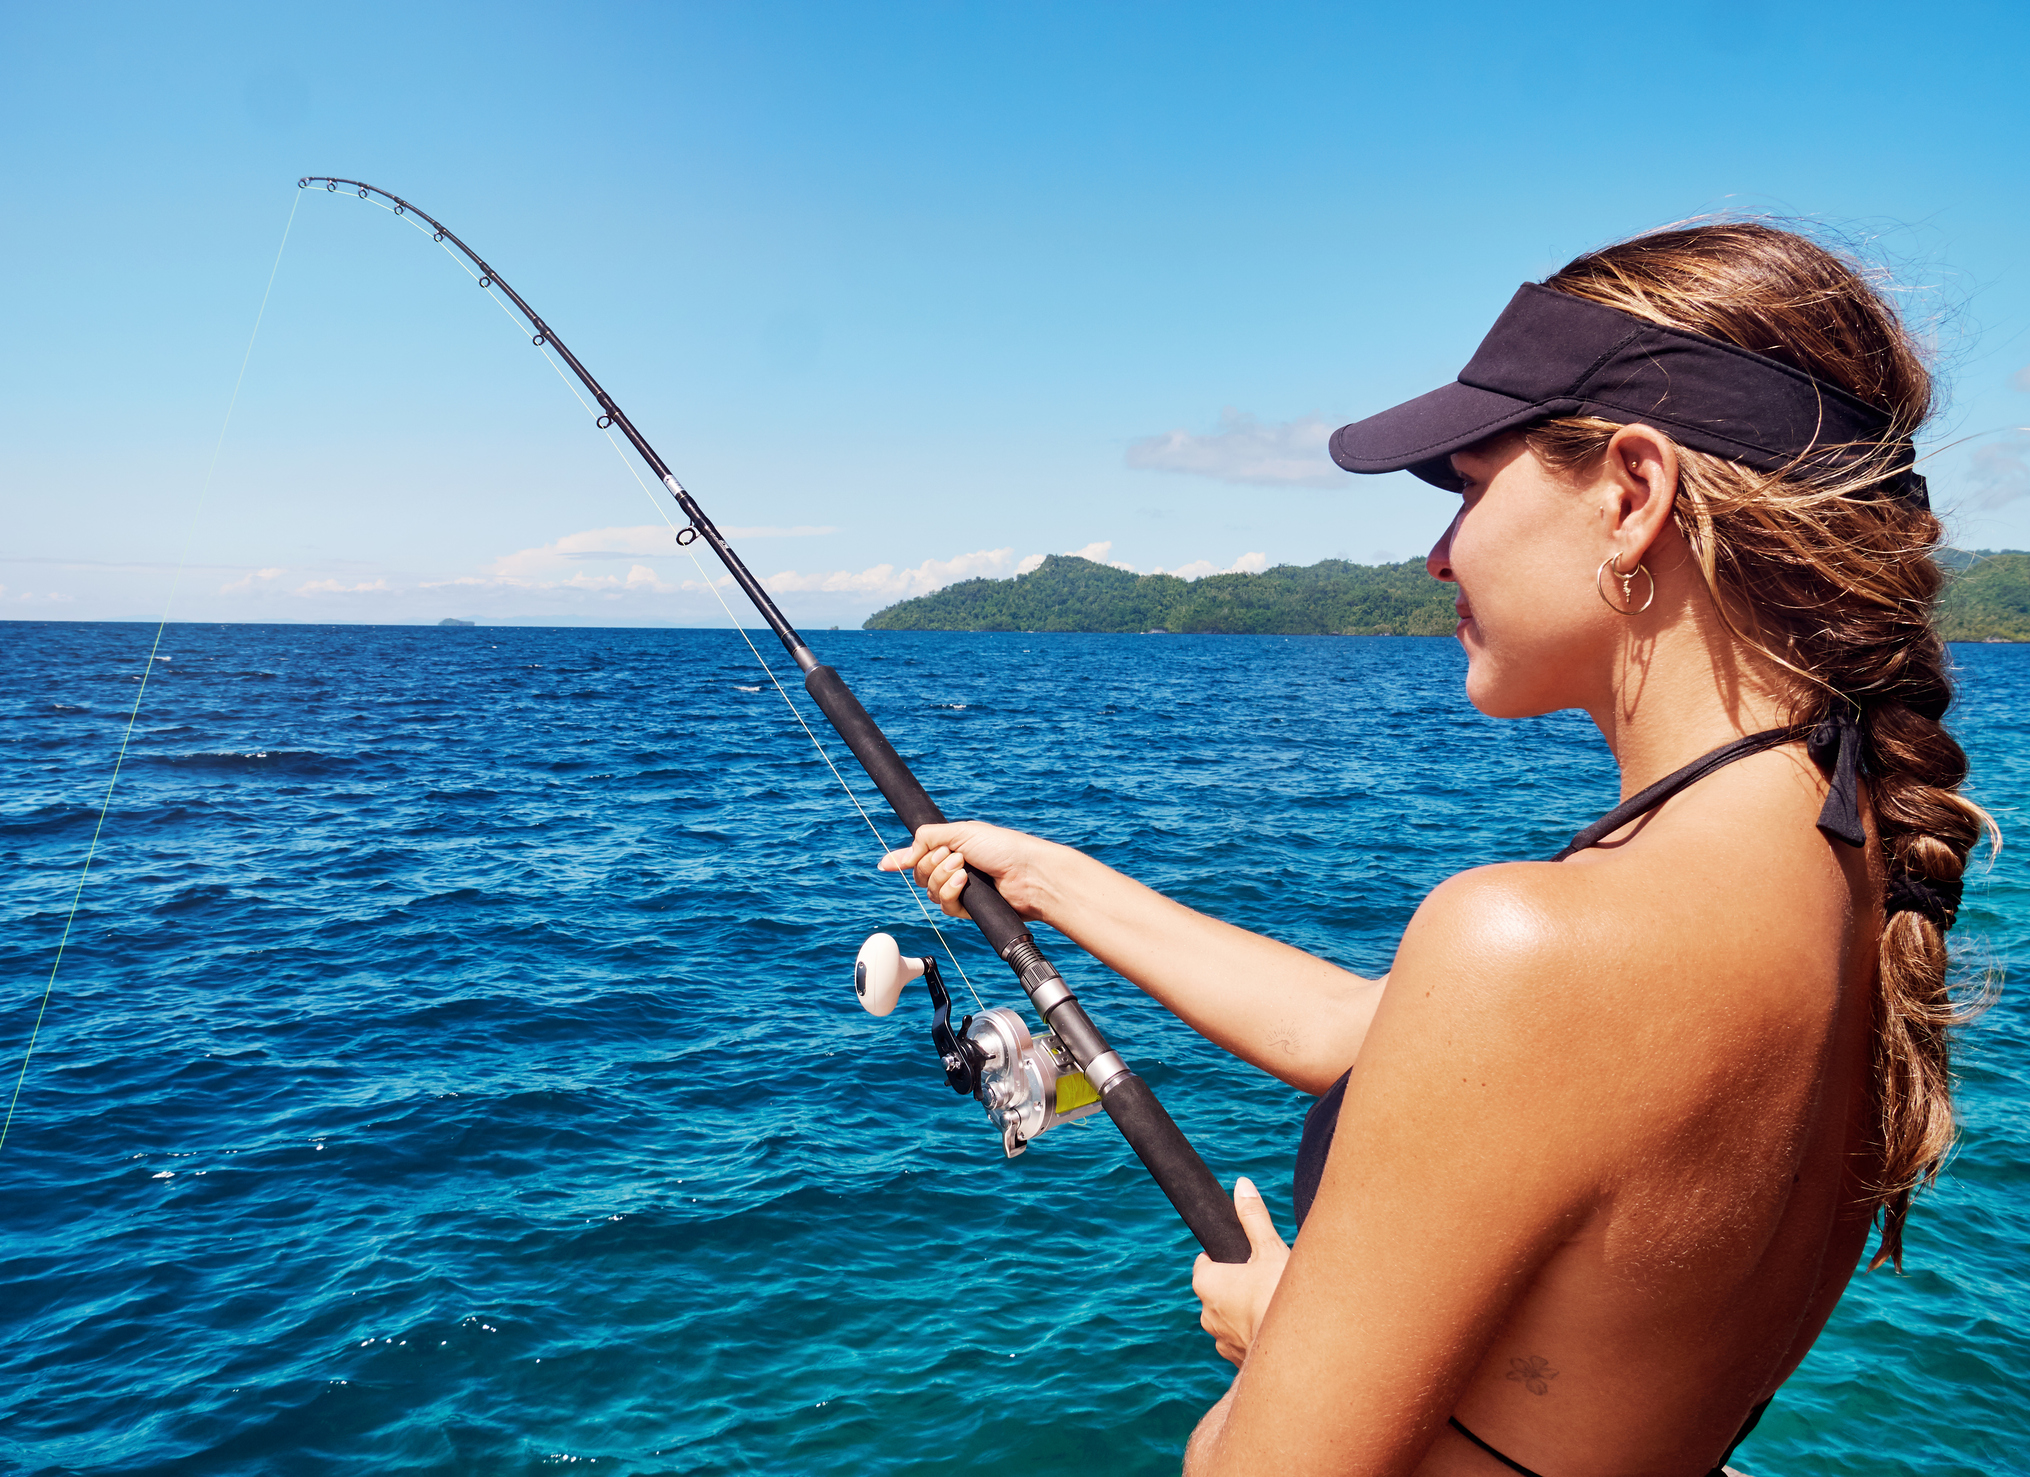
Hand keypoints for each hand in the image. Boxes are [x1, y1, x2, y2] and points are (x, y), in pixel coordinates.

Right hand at [878, 821, 1059, 920]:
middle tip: (954, 855)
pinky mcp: (967, 908)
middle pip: (920, 873)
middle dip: (932, 864)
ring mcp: (960, 889)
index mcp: (953, 846)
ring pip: (929, 890)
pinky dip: (950, 892)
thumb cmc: (1001, 847)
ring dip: (942, 877)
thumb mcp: (959, 832)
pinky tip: (964, 884)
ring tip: (964, 869)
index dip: (903, 859)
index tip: (886, 865)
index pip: (919, 854)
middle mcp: (954, 868)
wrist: (1027, 873)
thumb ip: (925, 839)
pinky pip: (943, 904)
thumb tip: (895, 857)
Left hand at [1192, 1178, 1290, 1366]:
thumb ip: (1253, 1218)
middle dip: (1240, 1285)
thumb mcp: (1269, 1249)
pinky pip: (1243, 1341)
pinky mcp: (1236, 1361)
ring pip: (1231, 1317)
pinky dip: (1256, 1334)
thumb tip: (1241, 1185)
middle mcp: (1206, 1313)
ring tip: (1275, 1306)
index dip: (1226, 1257)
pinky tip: (1277, 1330)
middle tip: (1267, 1280)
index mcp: (1206, 1283)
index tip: (1246, 1258)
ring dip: (1248, 1312)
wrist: (1293, 1355)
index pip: (1206, 1262)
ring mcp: (1220, 1340)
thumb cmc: (1277, 1297)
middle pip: (1220, 1290)